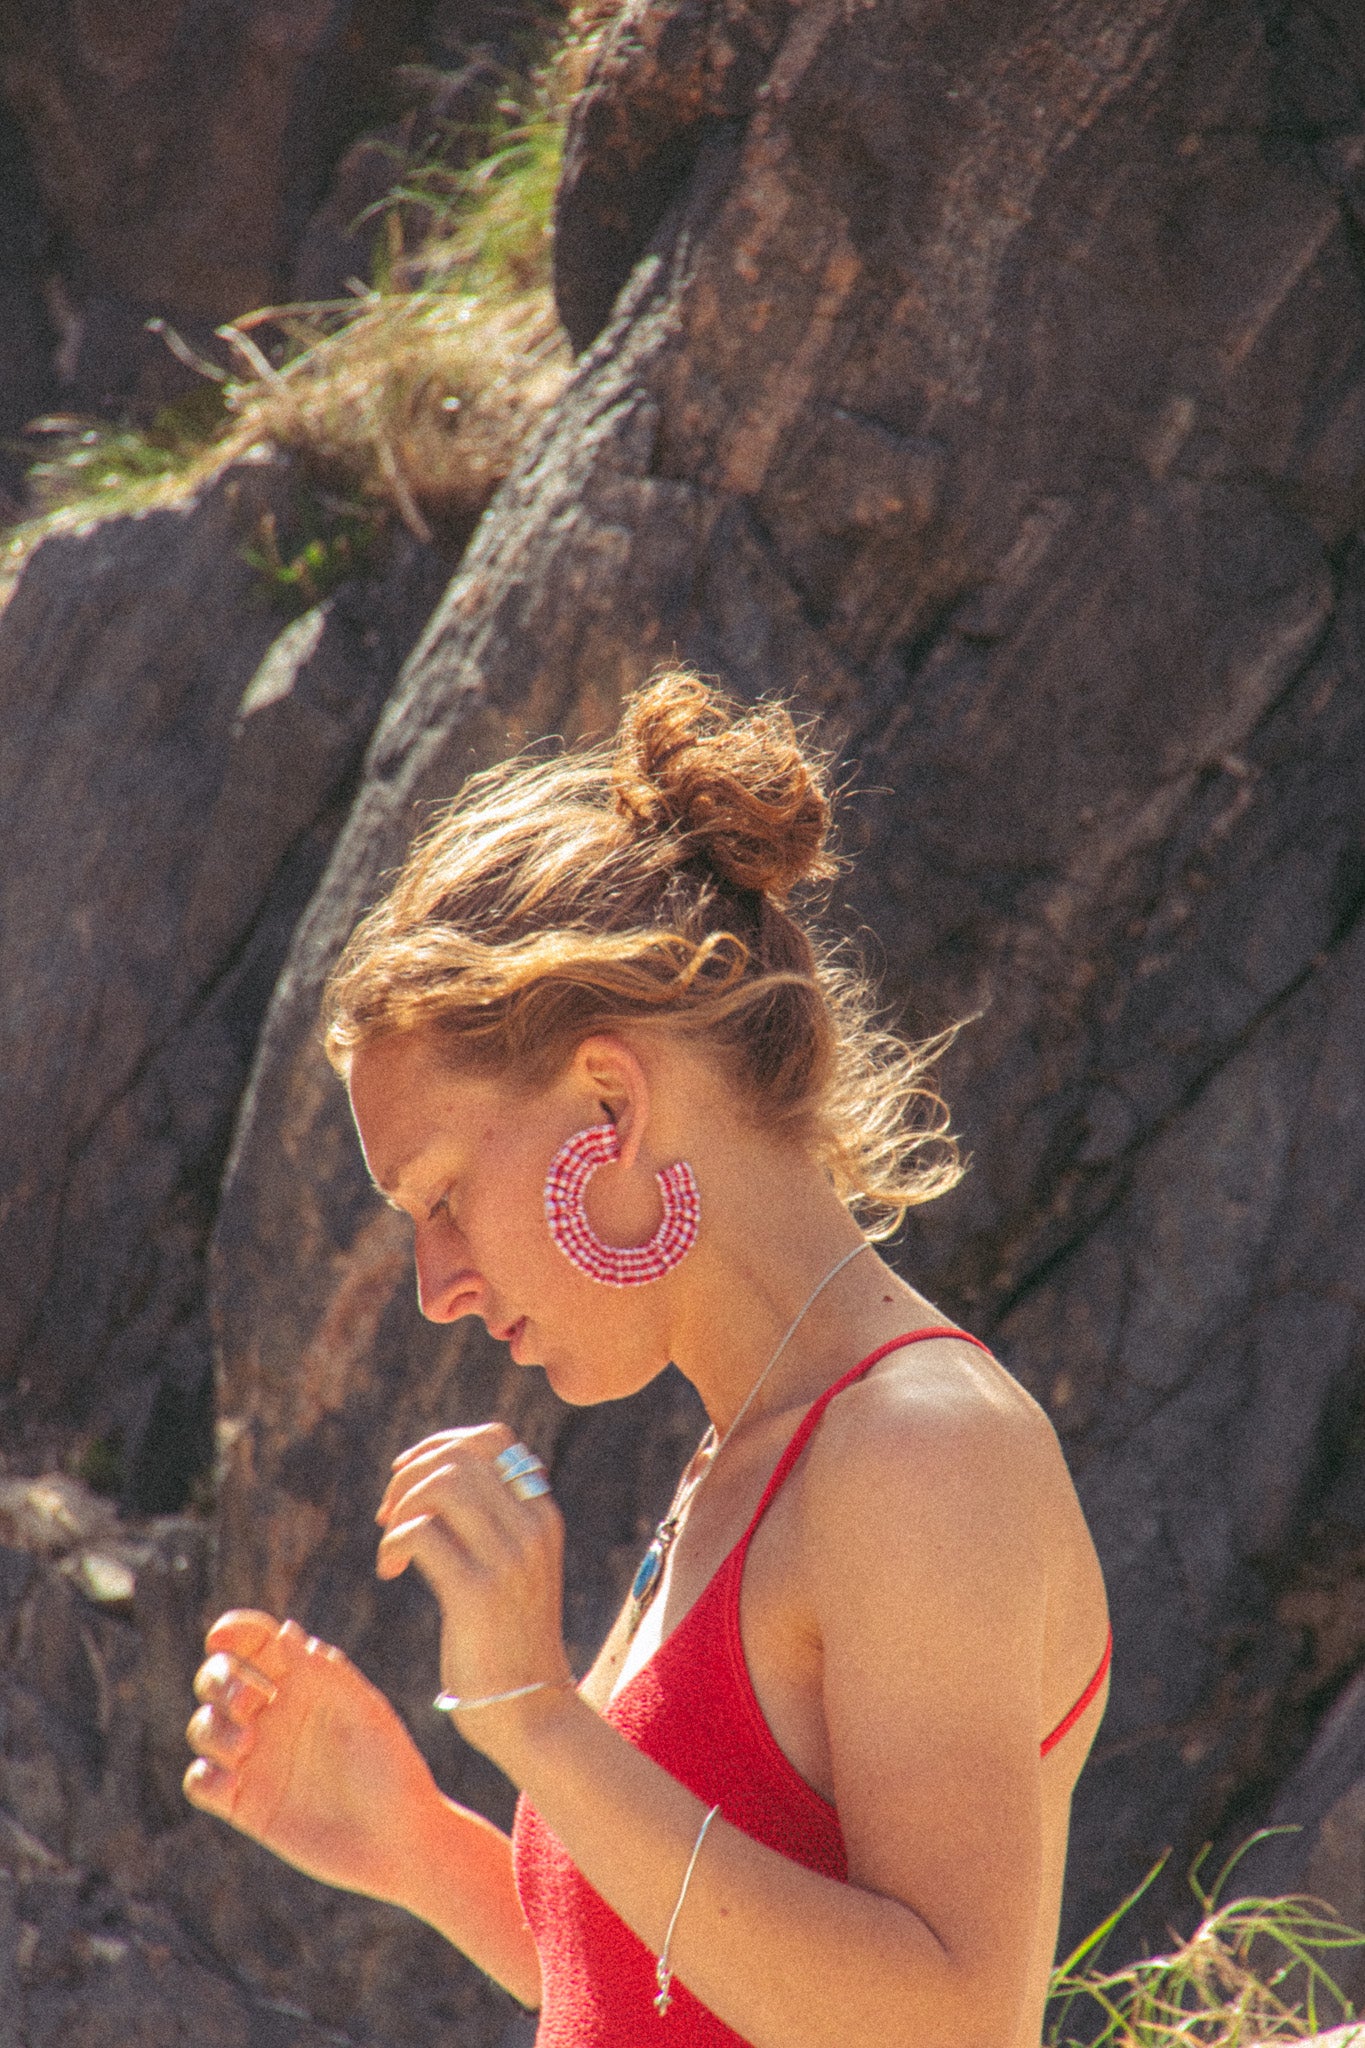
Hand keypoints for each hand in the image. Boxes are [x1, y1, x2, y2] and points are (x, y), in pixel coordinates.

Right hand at [184, 1610, 442, 1903]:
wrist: (397, 1841)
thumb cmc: (390, 1767)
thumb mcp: (363, 1712)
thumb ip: (323, 1672)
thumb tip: (284, 1630)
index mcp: (304, 1683)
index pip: (256, 1643)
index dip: (233, 1631)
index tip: (221, 1638)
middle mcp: (275, 1716)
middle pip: (217, 1679)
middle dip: (218, 1680)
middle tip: (250, 1702)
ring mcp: (257, 1760)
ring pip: (203, 1726)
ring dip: (211, 1727)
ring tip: (246, 1746)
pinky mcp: (245, 1805)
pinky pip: (200, 1782)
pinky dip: (203, 1776)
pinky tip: (233, 1781)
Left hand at [375, 1424, 572, 1754]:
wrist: (529, 1712)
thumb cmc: (508, 1640)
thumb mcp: (513, 1568)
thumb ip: (490, 1523)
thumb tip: (434, 1478)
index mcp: (542, 1514)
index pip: (493, 1438)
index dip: (440, 1444)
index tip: (409, 1477)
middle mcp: (532, 1526)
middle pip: (460, 1455)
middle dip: (409, 1474)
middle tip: (388, 1514)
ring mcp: (509, 1558)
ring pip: (442, 1483)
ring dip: (400, 1504)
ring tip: (390, 1544)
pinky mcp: (477, 1592)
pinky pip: (421, 1532)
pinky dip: (392, 1542)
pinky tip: (390, 1571)